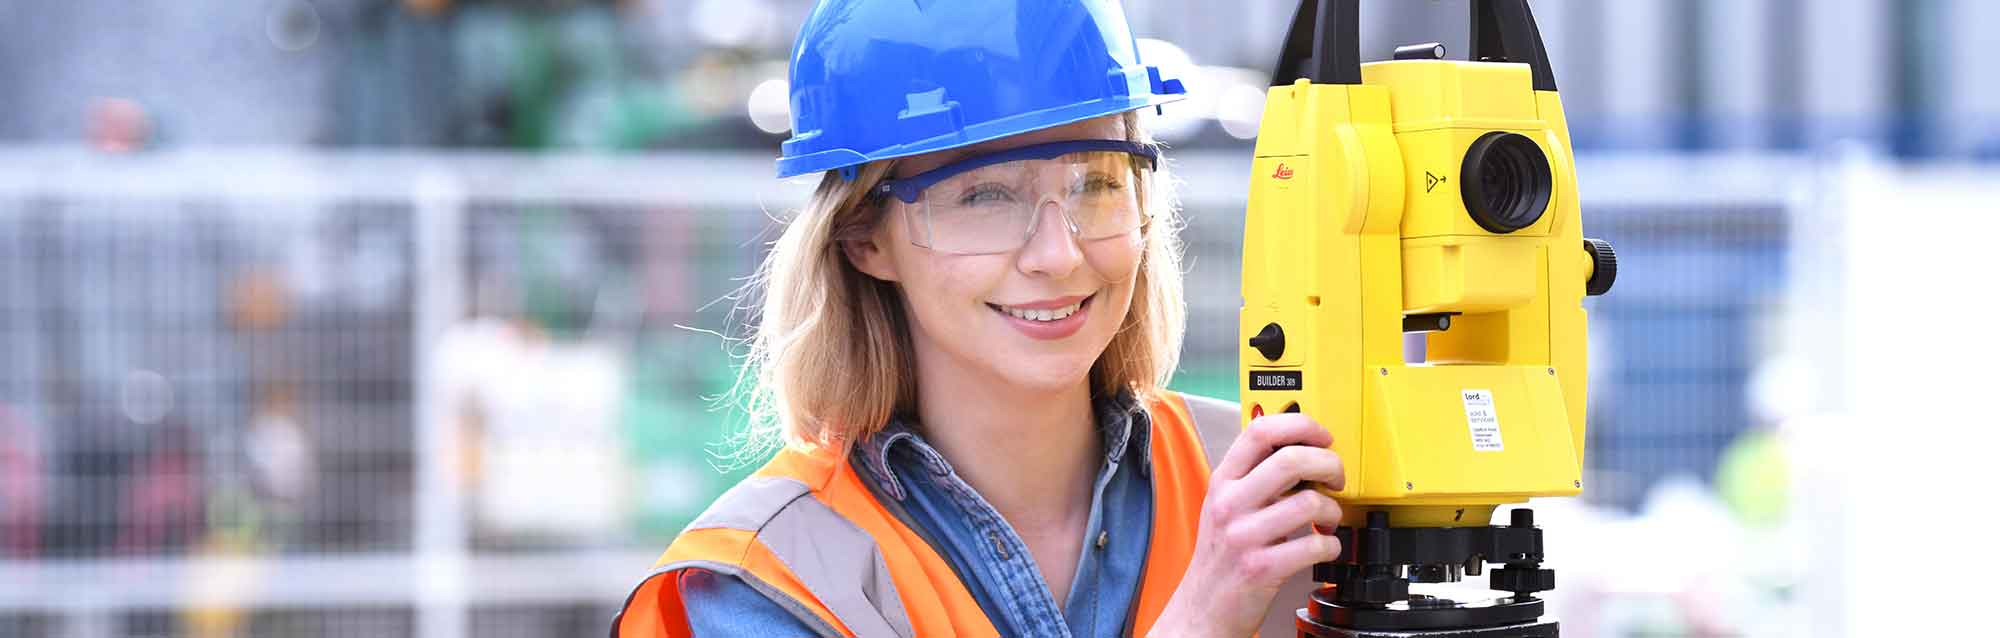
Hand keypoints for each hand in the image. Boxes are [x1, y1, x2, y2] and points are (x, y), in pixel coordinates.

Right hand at [1151, 412, 1345, 637]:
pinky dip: (1331, 545)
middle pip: (1291, 459)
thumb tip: (1302, 451)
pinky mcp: (1262, 567)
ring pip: (1310, 502)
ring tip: (1329, 520)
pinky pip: (1315, 545)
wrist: (1204, 606)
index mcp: (1224, 480)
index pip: (1261, 430)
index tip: (1321, 436)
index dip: (1301, 425)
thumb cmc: (1221, 554)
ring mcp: (1244, 536)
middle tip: (1335, 478)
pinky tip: (1323, 547)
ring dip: (1334, 511)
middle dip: (1329, 464)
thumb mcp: (1226, 504)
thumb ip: (1255, 476)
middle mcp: (1230, 503)